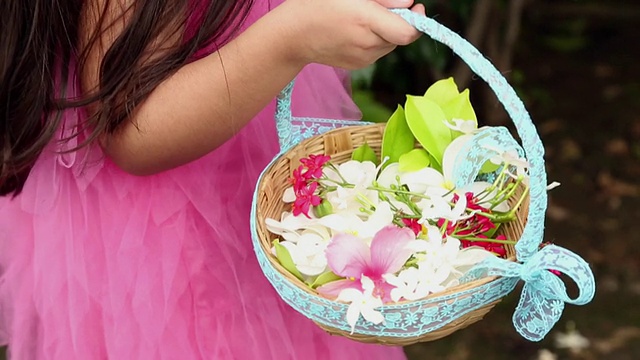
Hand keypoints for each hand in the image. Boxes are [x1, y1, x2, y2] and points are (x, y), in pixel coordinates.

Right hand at [277, 0, 424, 69]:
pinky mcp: (358, 65)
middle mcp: (367, 44)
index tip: (416, 7)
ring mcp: (363, 58)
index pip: (407, 32)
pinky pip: (377, 51)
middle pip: (400, 36)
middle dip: (399, 21)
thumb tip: (408, 3)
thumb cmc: (317, 4)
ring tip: (363, 18)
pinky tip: (355, 30)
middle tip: (381, 7)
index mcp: (366, 21)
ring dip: (386, 30)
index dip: (418, 21)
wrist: (292, 34)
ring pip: (389, 43)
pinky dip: (374, 39)